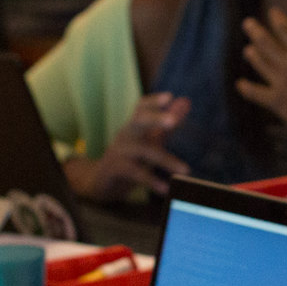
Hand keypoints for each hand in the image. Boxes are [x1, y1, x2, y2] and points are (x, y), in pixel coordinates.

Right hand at [70, 92, 189, 199]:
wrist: (100, 181)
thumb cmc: (129, 158)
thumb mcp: (148, 141)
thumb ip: (167, 123)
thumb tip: (186, 101)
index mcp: (134, 126)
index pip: (141, 108)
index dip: (153, 102)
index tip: (169, 97)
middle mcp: (125, 135)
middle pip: (138, 121)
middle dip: (155, 119)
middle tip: (173, 121)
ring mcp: (119, 152)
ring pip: (144, 151)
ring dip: (166, 160)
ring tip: (186, 170)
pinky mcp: (115, 169)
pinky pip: (136, 173)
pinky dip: (152, 181)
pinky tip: (165, 188)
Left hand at [236, 8, 286, 169]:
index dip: (280, 21)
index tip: (273, 11)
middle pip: (269, 44)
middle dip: (257, 32)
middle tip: (247, 23)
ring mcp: (283, 83)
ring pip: (261, 64)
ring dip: (253, 56)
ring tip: (247, 50)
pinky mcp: (277, 102)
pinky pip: (257, 93)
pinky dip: (247, 89)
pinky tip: (240, 84)